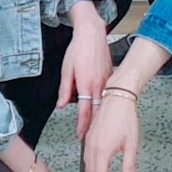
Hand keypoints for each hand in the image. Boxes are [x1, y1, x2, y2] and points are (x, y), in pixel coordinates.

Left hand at [58, 6, 111, 137]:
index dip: (82, 125)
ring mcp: (106, 80)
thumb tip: (61, 104)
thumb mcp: (66, 69)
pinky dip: (105, 102)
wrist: (92, 34)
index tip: (80, 135)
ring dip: (100, 116)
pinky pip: (108, 93)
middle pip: (97, 111)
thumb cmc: (78, 49)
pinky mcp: (110, 76)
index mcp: (86, 84)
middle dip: (93, 126)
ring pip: (104, 103)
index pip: (84, 111)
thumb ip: (64, 89)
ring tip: (96, 127)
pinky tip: (103, 107)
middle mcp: (98, 85)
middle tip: (89, 137)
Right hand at [83, 92, 140, 171]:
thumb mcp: (131, 144)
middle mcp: (92, 146)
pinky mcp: (89, 134)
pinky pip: (86, 154)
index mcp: (102, 151)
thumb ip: (129, 166)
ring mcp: (89, 139)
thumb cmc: (125, 117)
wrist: (118, 96)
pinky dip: (89, 165)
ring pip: (87, 164)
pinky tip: (93, 167)